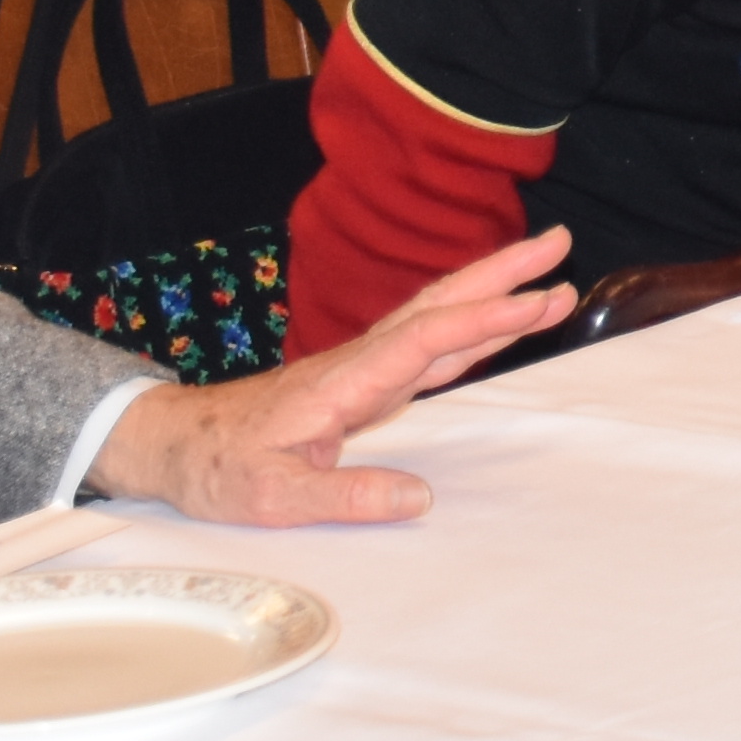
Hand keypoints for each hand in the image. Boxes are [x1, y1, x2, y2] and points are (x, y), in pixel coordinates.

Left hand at [87, 228, 571, 522]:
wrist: (179, 443)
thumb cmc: (220, 467)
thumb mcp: (273, 496)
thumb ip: (344, 498)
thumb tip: (418, 499)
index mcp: (344, 381)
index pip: (426, 339)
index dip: (484, 320)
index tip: (537, 302)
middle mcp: (361, 363)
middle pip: (442, 305)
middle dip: (503, 273)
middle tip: (562, 241)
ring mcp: (366, 369)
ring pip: (440, 318)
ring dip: (495, 292)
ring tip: (552, 274)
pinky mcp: (366, 384)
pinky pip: (431, 346)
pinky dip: (473, 328)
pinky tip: (502, 325)